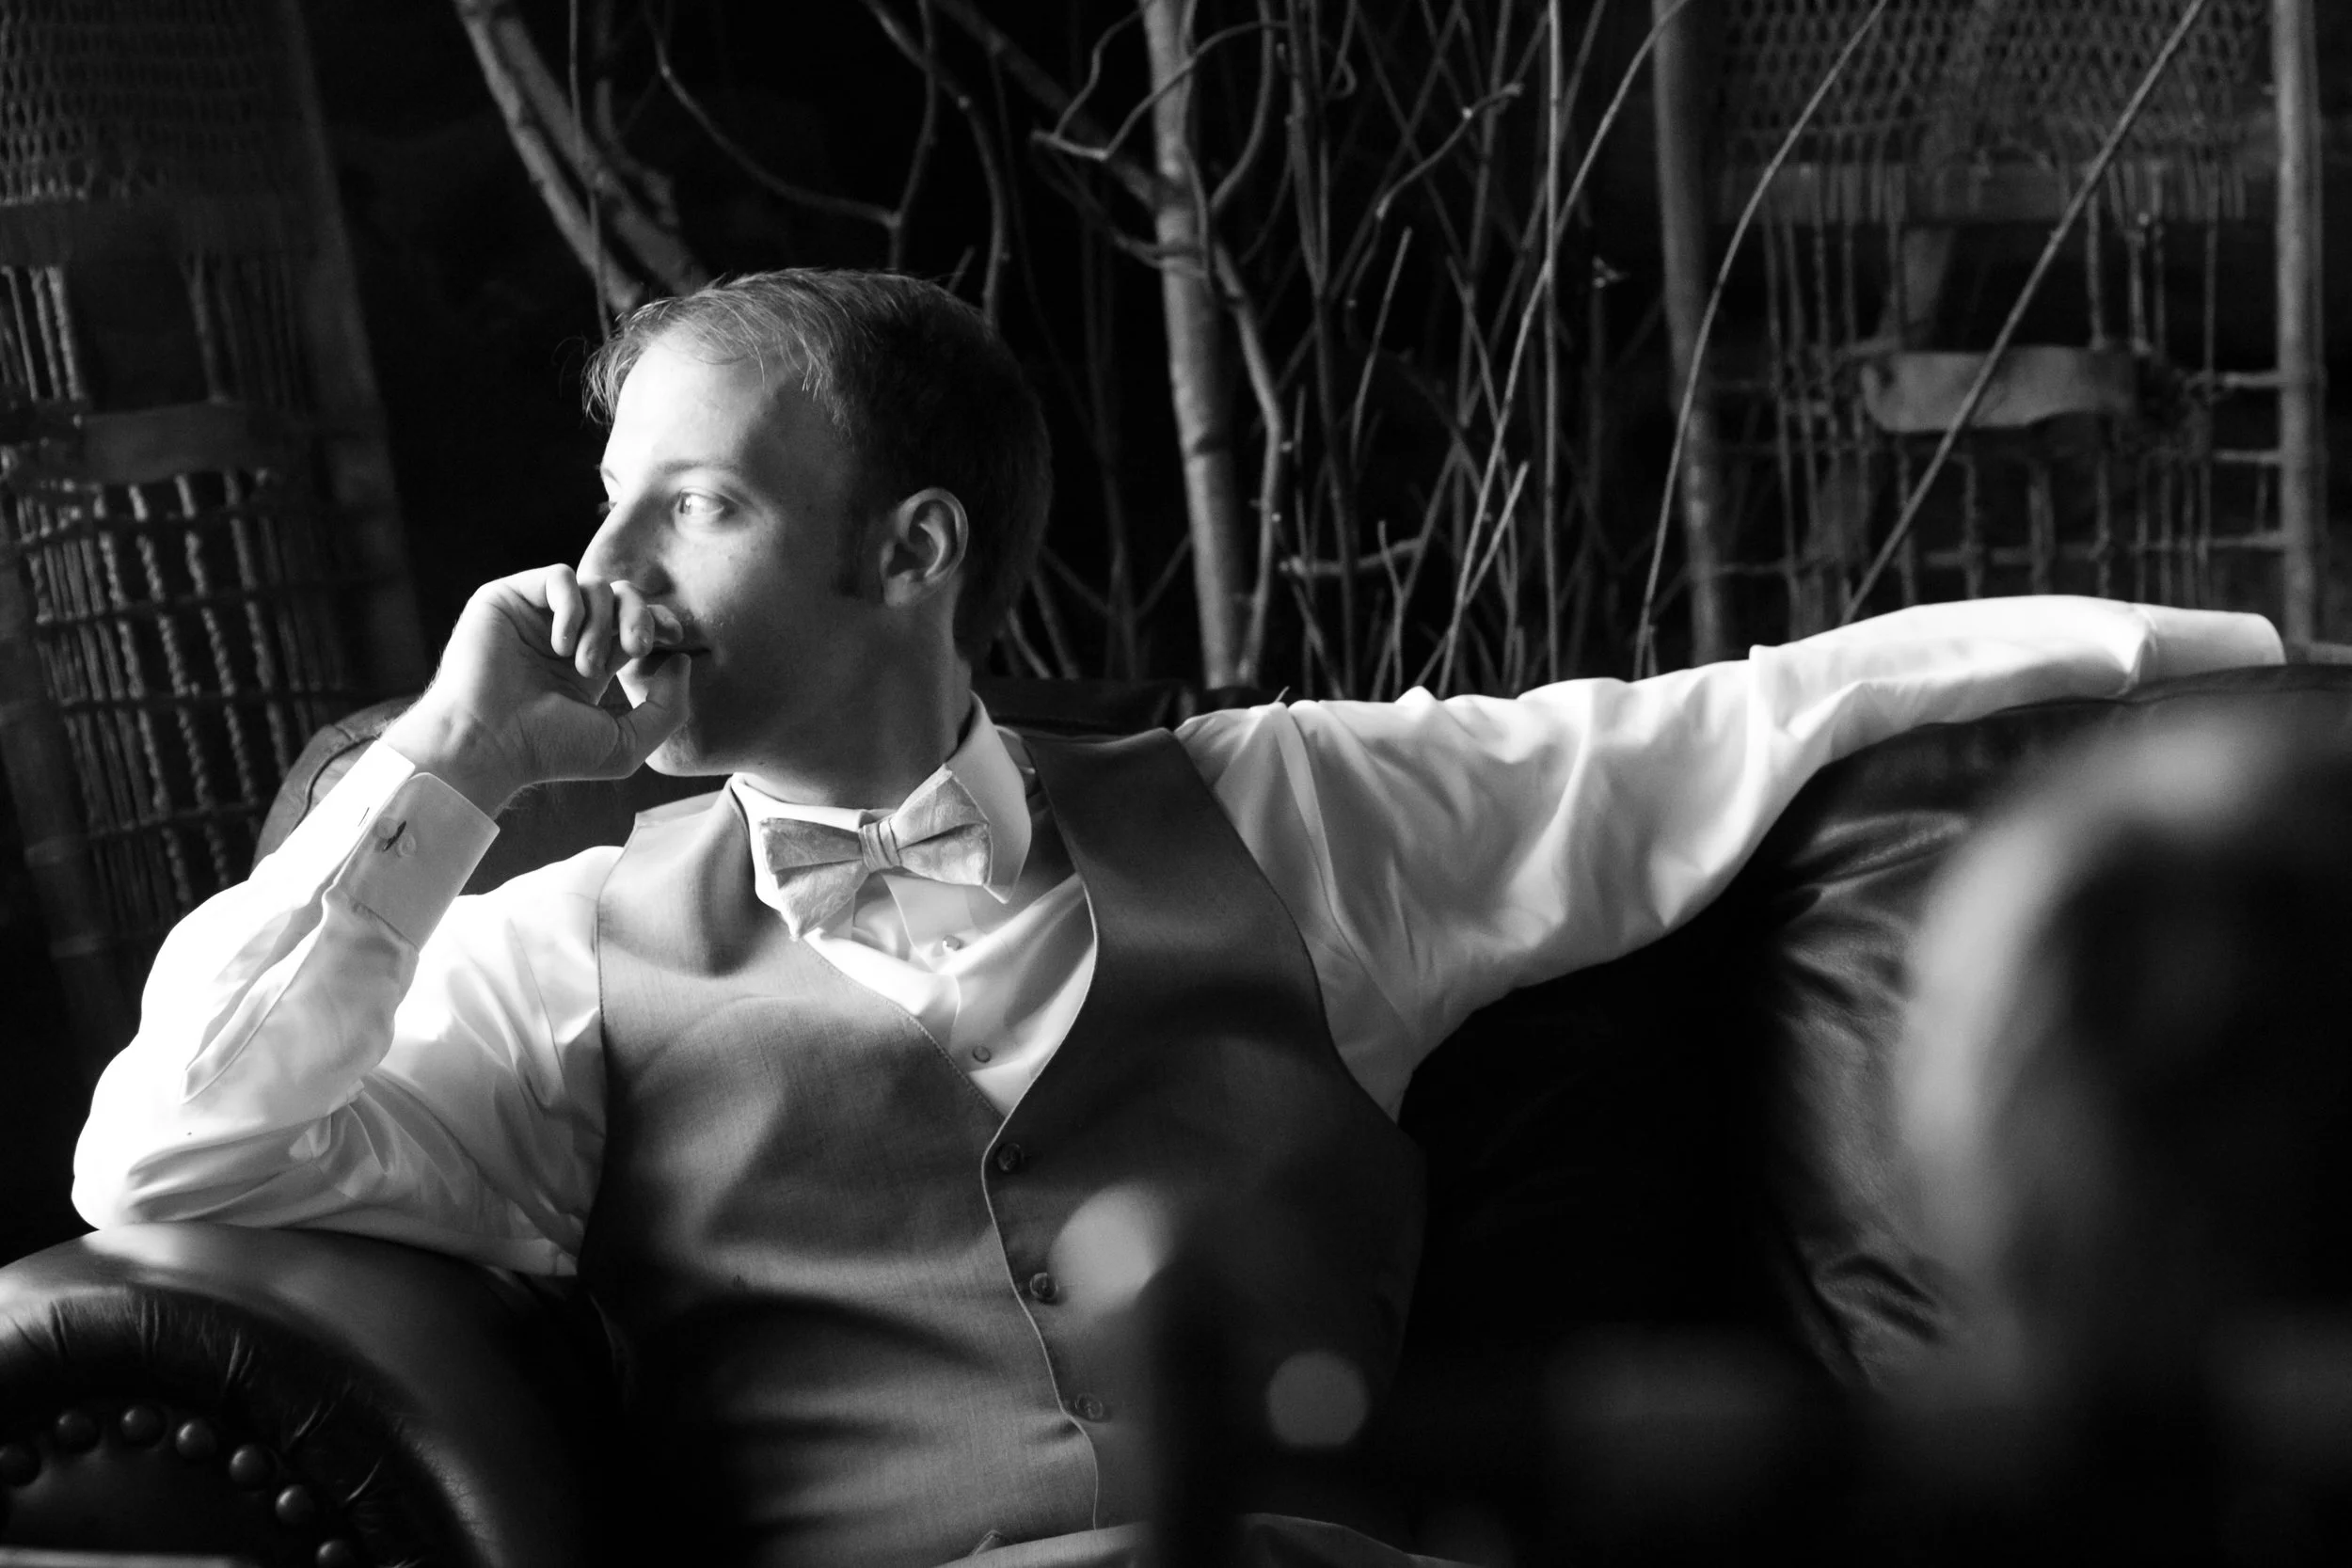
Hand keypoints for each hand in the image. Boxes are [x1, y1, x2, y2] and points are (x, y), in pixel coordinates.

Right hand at [383, 566, 688, 813]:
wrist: (488, 745)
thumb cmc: (549, 751)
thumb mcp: (626, 744)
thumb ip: (668, 708)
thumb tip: (682, 660)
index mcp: (593, 663)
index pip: (637, 623)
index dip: (659, 622)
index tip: (672, 638)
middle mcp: (565, 635)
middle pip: (623, 596)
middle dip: (640, 617)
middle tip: (634, 649)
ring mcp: (536, 616)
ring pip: (595, 586)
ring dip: (601, 625)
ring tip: (582, 665)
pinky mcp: (508, 598)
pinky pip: (559, 576)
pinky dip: (571, 607)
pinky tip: (560, 644)